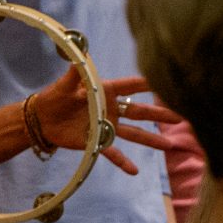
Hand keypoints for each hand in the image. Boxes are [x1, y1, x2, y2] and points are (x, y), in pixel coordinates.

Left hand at [33, 68, 179, 174]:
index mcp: (105, 91)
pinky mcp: (96, 141)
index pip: (131, 86)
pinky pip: (112, 153)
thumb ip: (74, 72)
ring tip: (170, 145)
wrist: (40, 120)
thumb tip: (77, 52)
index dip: (148, 84)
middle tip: (182, 115)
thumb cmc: (53, 97)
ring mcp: (106, 126)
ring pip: (134, 133)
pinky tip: (134, 170)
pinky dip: (122, 162)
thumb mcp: (65, 84)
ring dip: (151, 139)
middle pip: (140, 111)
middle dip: (161, 113)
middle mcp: (111, 109)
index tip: (168, 82)